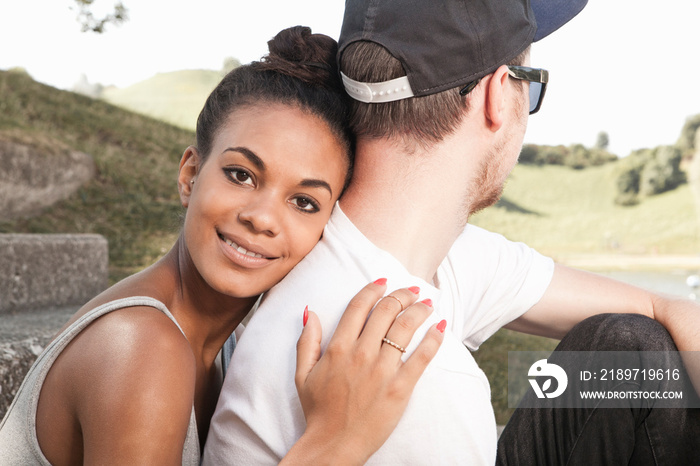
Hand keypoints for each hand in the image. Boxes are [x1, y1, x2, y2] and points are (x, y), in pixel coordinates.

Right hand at [282, 280, 444, 464]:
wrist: (334, 444)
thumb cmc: (318, 411)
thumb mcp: (303, 374)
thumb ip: (307, 341)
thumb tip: (311, 313)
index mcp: (338, 348)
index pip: (359, 306)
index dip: (373, 289)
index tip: (383, 281)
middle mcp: (361, 354)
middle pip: (386, 311)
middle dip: (402, 295)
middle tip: (411, 290)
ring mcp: (382, 371)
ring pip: (405, 328)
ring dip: (419, 309)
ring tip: (427, 303)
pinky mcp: (400, 388)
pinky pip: (422, 357)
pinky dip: (433, 339)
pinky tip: (439, 327)